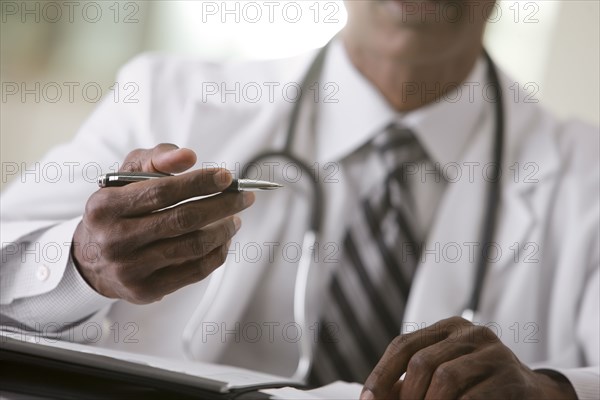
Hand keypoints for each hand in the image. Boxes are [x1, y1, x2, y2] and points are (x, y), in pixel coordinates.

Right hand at [72, 143, 254, 302]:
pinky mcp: (145, 291)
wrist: (91, 259)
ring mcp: (129, 269)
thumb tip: (189, 157)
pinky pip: (195, 271)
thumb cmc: (117, 209)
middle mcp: (114, 240)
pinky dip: (217, 253)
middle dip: (221, 205)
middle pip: (182, 220)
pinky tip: (224, 239)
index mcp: (105, 206)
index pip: (161, 192)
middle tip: (244, 196)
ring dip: (223, 230)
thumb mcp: (125, 177)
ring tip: (235, 218)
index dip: (199, 183)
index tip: (227, 176)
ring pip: (193, 247)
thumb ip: (155, 159)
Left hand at [361, 316, 576, 399]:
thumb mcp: (443, 375)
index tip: (368, 399)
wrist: (532, 393)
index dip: (381, 373)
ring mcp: (493, 352)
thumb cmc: (477, 385)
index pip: (404, 345)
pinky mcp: (510, 376)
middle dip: (407, 394)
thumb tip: (374, 398)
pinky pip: (473, 397)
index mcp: (448, 328)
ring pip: (445, 377)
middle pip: (422, 361)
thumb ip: (410, 383)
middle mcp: (471, 332)